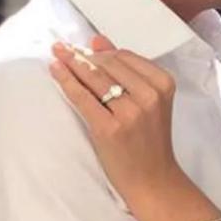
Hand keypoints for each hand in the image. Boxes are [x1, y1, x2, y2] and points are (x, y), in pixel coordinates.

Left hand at [50, 35, 186, 209]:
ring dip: (71, 63)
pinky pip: (83, 97)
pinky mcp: (110, 129)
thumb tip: (98, 40)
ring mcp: (130, 113)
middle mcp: (150, 96)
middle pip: (108, 64)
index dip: (100, 51)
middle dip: (82, 54)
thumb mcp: (147, 101)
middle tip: (62, 48)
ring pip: (94, 78)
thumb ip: (126, 70)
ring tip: (56, 54)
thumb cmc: (148, 140)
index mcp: (163, 84)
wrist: (153, 179)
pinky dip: (66, 82)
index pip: (125, 56)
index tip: (82, 47)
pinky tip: (56, 71)